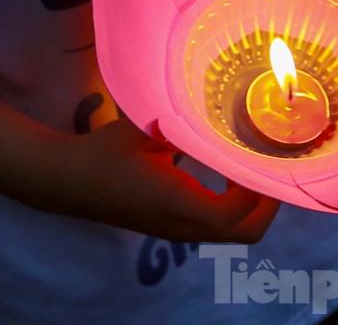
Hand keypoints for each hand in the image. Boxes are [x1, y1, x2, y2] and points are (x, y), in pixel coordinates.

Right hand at [53, 117, 279, 242]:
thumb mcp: (144, 129)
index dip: (254, 190)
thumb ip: (181, 123)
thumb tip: (217, 103)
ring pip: (233, 232)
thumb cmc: (103, 152)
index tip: (258, 156)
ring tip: (254, 164)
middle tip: (270, 165)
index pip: (227, 215)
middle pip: (244, 234)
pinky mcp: (174, 227)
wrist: (68, 183)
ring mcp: (178, 230)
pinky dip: (237, 205)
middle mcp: (179, 224)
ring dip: (253, 204)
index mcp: (170, 200)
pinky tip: (231, 172)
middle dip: (268, 204)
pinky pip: (218, 224)